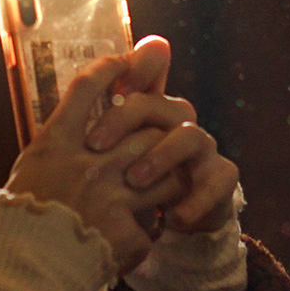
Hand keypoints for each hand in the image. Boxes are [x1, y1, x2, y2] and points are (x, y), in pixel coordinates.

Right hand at [3, 52, 190, 272]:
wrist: (24, 272)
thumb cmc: (20, 221)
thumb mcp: (31, 170)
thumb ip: (59, 145)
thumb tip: (83, 122)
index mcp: (55, 146)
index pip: (85, 88)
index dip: (109, 68)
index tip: (125, 60)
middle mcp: (86, 164)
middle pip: (142, 128)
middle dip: (156, 134)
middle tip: (160, 143)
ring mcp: (110, 197)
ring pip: (163, 173)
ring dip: (165, 180)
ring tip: (160, 190)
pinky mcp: (126, 231)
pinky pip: (152, 224)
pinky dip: (147, 232)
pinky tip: (137, 239)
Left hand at [86, 36, 237, 235]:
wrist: (171, 222)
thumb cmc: (131, 184)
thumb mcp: (105, 157)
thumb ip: (87, 120)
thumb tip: (67, 96)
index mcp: (150, 108)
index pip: (150, 69)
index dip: (136, 68)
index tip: (109, 86)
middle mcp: (178, 120)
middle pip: (159, 102)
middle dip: (125, 119)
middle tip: (94, 147)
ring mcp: (202, 147)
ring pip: (190, 134)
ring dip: (160, 156)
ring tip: (132, 181)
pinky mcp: (221, 177)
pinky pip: (218, 181)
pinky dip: (195, 201)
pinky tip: (172, 219)